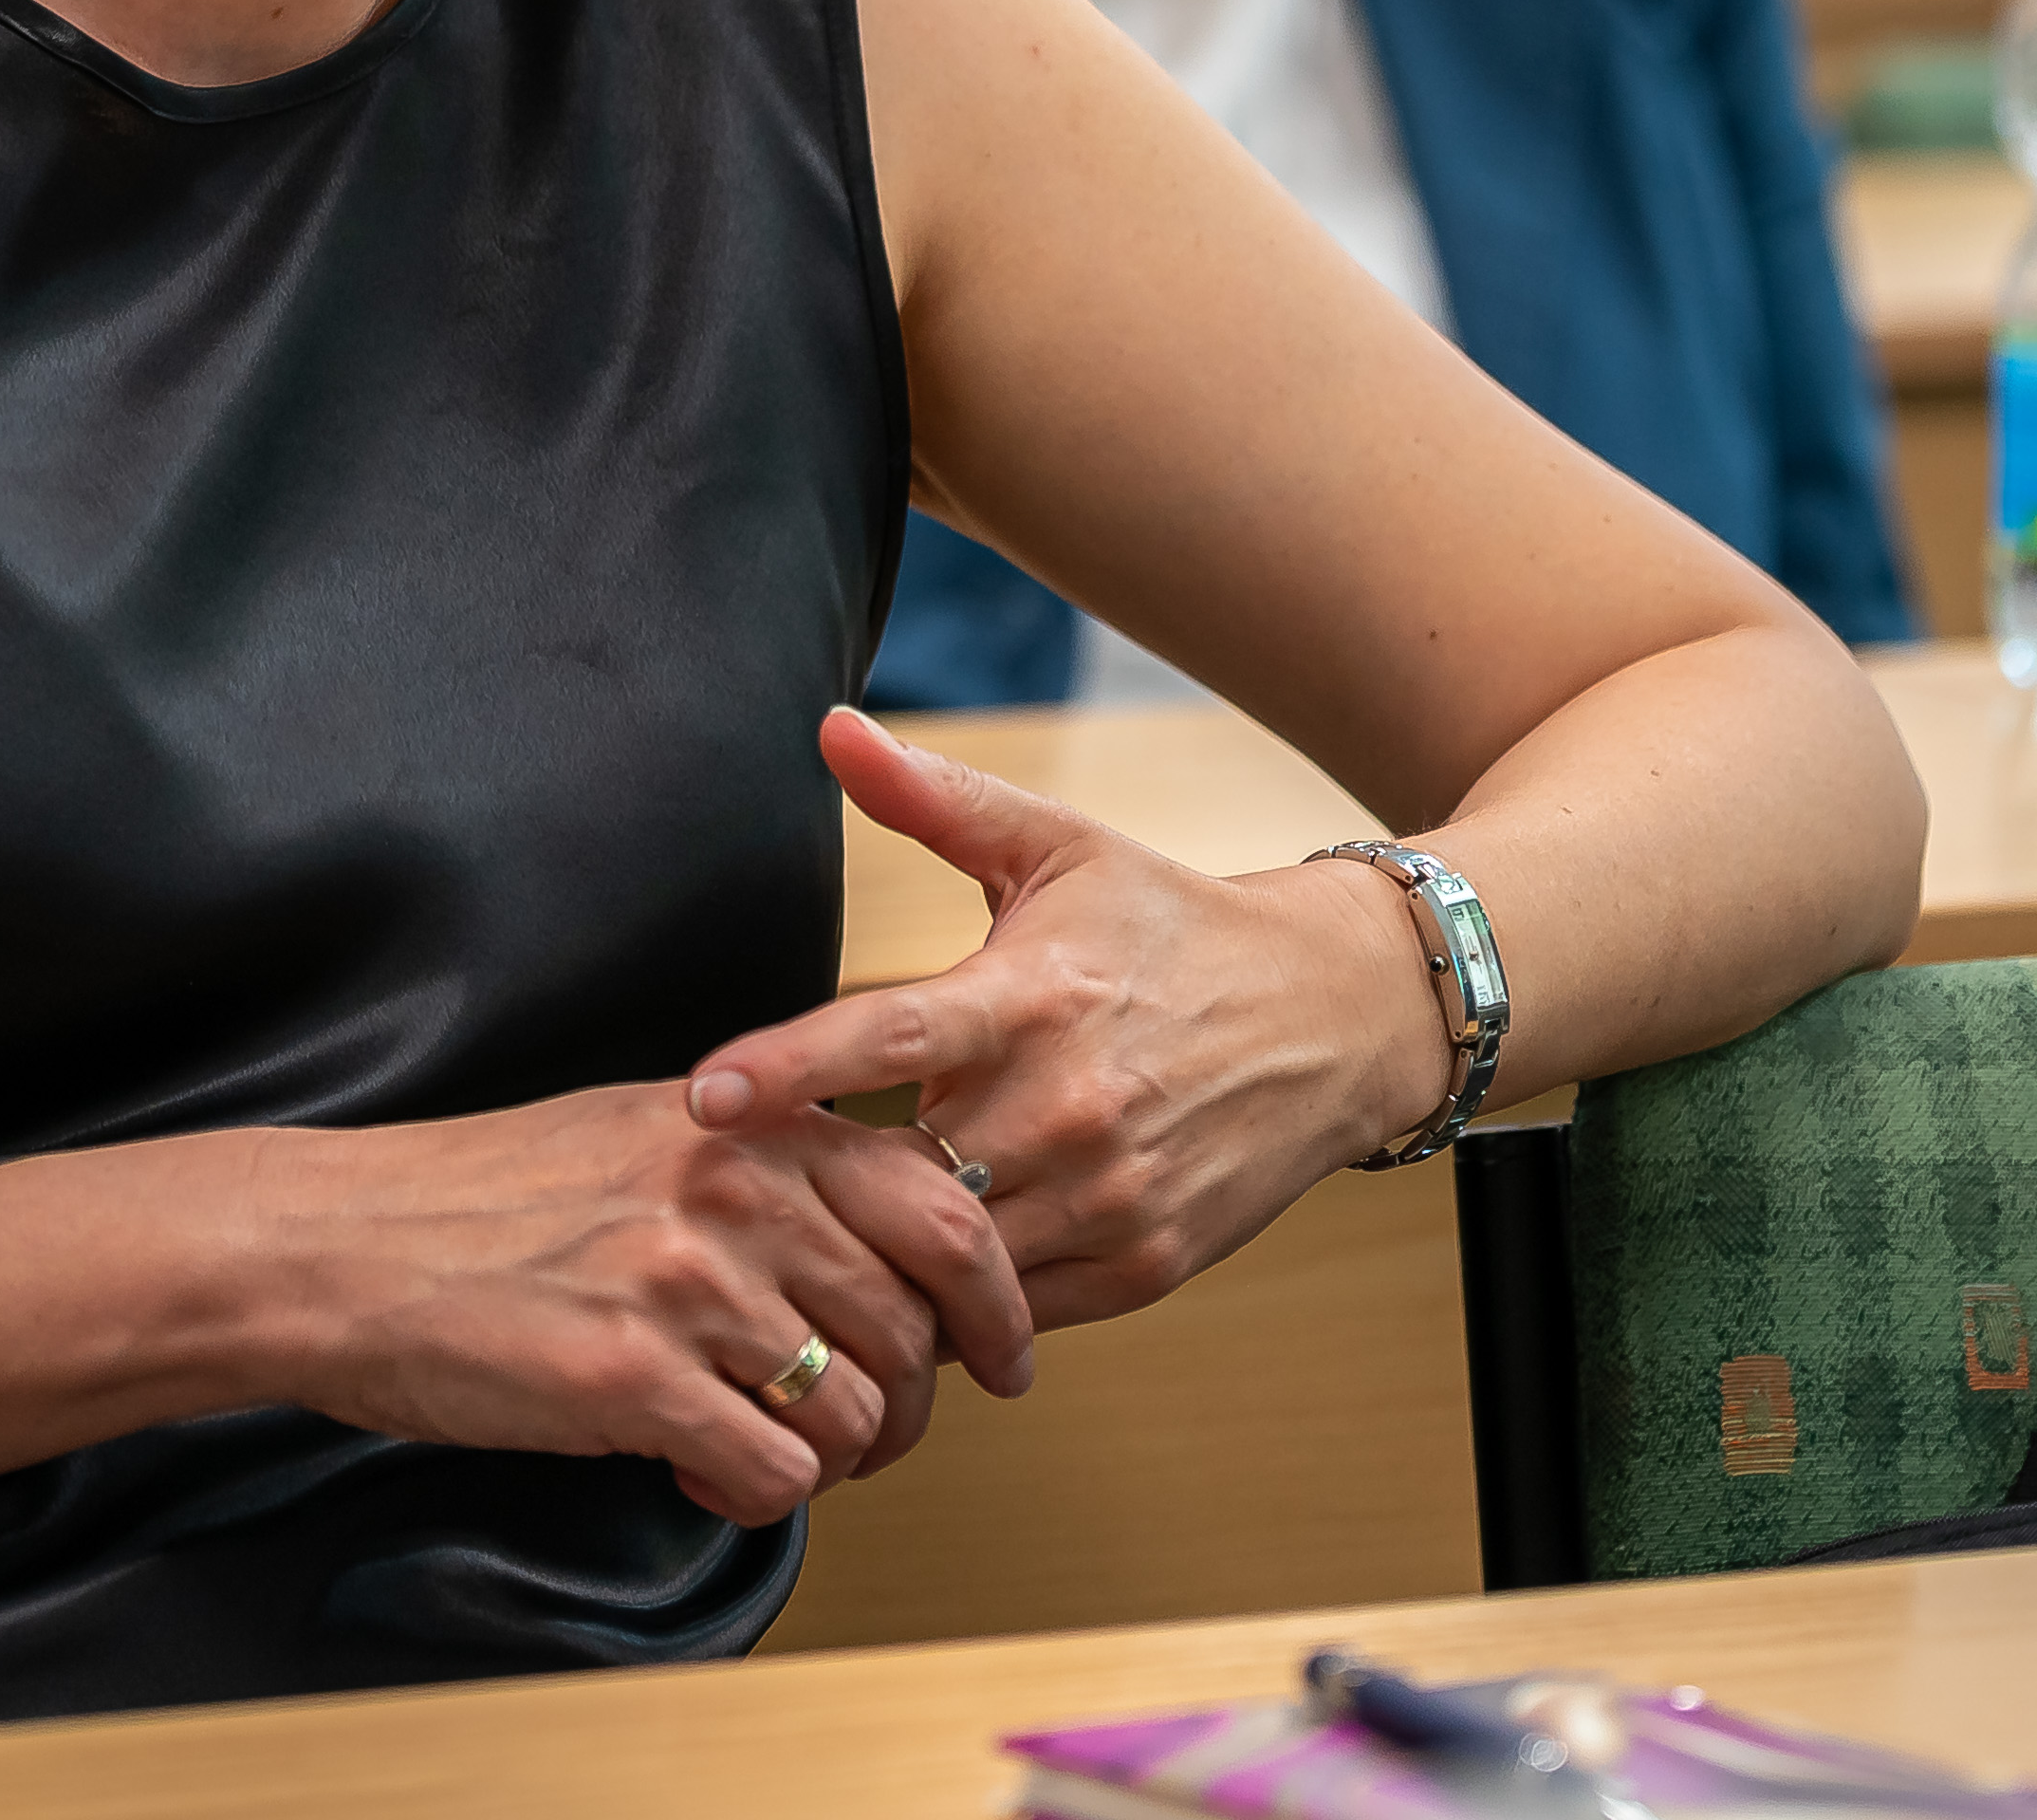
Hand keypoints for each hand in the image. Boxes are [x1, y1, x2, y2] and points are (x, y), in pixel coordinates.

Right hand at [245, 1080, 1035, 1525]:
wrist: (341, 1243)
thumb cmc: (485, 1195)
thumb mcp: (649, 1130)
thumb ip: (771, 1169)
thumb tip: (888, 1252)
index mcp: (751, 1125)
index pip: (948, 1210)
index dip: (997, 1303)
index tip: (998, 1357)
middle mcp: (735, 1191)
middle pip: (916, 1330)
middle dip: (911, 1407)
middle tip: (864, 1435)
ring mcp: (686, 1283)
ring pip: (858, 1416)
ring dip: (830, 1461)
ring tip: (759, 1449)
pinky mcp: (632, 1379)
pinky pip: (778, 1477)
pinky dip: (755, 1495)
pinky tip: (694, 1467)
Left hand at [685, 710, 1448, 1329]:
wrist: (1333, 1016)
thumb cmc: (1170, 924)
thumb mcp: (1058, 848)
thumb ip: (934, 799)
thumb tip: (832, 726)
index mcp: (1033, 993)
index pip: (891, 1035)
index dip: (791, 1067)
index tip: (703, 1095)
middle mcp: (1071, 1103)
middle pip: (904, 1172)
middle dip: (823, 1190)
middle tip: (745, 1199)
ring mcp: (1112, 1194)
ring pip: (953, 1261)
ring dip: (883, 1258)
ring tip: (814, 1250)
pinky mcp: (1146, 1264)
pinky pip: (1017, 1310)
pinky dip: (962, 1301)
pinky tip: (919, 1278)